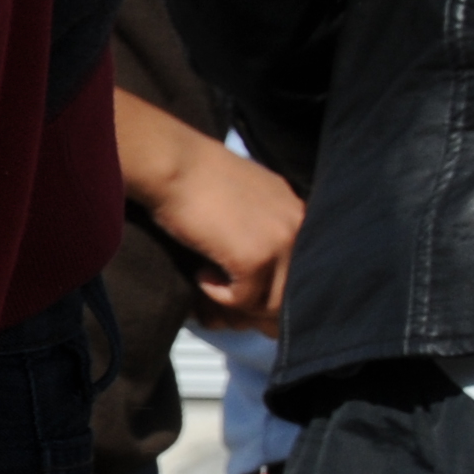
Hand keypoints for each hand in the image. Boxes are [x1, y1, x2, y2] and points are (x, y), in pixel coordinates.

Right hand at [116, 93, 303, 338]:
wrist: (173, 163)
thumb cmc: (192, 180)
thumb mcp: (242, 200)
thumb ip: (259, 228)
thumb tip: (255, 277)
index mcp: (297, 213)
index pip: (300, 270)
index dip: (274, 294)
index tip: (249, 307)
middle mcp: (298, 226)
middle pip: (292, 291)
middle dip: (257, 309)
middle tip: (224, 310)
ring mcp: (282, 241)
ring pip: (272, 301)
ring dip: (236, 300)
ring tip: (208, 278)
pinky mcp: (257, 257)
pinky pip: (243, 298)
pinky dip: (217, 294)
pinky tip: (200, 272)